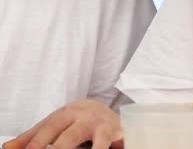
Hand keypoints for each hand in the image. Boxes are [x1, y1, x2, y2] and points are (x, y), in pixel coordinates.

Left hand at [2, 99, 122, 148]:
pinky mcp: (119, 136)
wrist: (106, 109)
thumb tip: (8, 148)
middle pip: (71, 135)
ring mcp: (104, 127)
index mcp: (67, 114)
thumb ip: (32, 136)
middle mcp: (87, 119)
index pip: (50, 128)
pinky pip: (114, 146)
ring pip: (98, 142)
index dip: (37, 142)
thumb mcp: (54, 123)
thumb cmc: (75, 121)